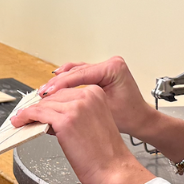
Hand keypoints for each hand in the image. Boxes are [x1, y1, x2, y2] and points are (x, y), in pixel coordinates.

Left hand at [12, 85, 153, 183]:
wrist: (114, 171)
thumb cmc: (106, 154)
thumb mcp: (92, 123)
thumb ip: (74, 114)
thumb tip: (50, 115)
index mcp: (96, 93)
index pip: (64, 92)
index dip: (49, 100)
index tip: (38, 106)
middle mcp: (86, 96)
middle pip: (53, 97)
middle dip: (38, 107)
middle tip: (26, 114)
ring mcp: (75, 107)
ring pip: (43, 105)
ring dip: (29, 112)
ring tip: (21, 119)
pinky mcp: (65, 120)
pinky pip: (38, 114)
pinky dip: (26, 117)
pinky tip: (20, 122)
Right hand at [39, 57, 155, 139]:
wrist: (141, 120)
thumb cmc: (129, 117)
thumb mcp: (101, 111)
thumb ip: (78, 105)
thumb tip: (54, 107)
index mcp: (113, 68)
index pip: (80, 75)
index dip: (60, 85)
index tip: (46, 94)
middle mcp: (109, 63)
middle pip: (76, 71)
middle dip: (57, 84)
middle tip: (42, 93)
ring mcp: (105, 67)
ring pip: (76, 71)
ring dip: (60, 81)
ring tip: (46, 91)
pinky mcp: (101, 72)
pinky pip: (80, 73)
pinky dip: (68, 80)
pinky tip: (55, 85)